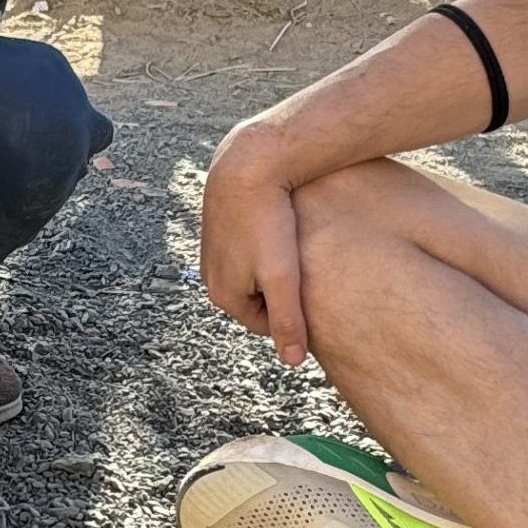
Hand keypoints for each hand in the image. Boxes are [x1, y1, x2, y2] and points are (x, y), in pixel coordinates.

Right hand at [199, 123, 308, 365]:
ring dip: (276, 266)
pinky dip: (267, 243)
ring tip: (297, 246)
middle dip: (283, 289)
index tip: (316, 290)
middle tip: (310, 267)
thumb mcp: (282, 276)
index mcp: (223, 296)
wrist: (246, 164)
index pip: (268, 325)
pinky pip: (249, 249)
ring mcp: (213, 252)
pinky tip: (284, 228)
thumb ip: (288, 321)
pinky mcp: (220, 228)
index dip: (295, 312)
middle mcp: (211, 277)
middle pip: (260, 300)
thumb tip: (293, 363)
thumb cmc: (267, 221)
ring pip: (255, 274)